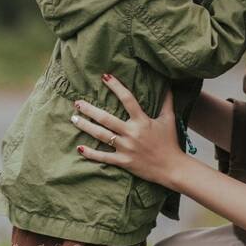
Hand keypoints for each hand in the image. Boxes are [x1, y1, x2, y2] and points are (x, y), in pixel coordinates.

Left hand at [70, 74, 187, 188]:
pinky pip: (104, 157)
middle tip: (77, 102)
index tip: (105, 77)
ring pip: (101, 135)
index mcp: (142, 121)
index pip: (127, 99)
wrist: (172, 168)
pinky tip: (79, 147)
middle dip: (90, 110)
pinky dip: (91, 153)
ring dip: (86, 126)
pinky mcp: (123, 161)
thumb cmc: (170, 142)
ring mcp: (126, 147)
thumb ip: (167, 102)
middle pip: (106, 118)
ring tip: (73, 118)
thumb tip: (168, 85)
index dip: (116, 87)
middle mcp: (132, 133)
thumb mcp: (169, 119)